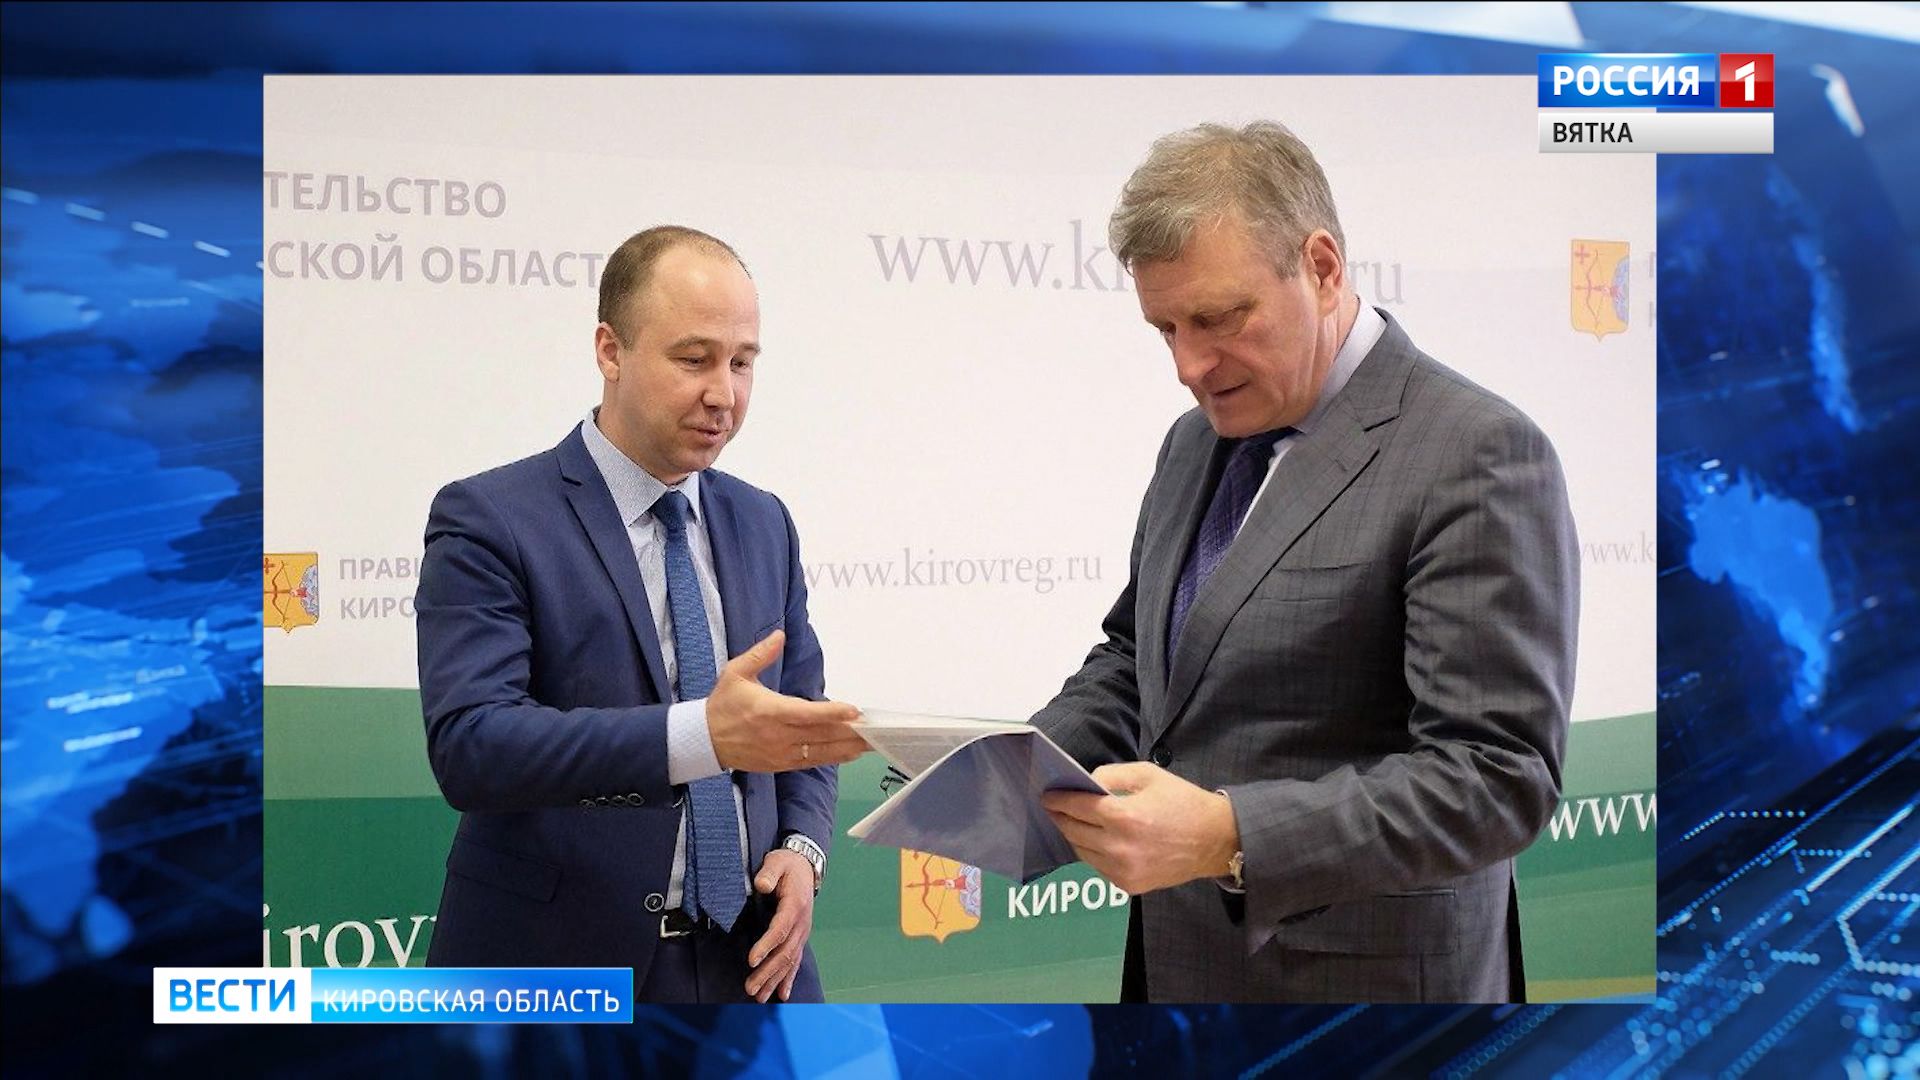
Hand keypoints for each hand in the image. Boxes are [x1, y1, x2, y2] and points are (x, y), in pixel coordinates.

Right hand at [707, 630, 865, 772]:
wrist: (703, 740)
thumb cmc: (722, 704)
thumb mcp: (736, 672)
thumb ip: (760, 654)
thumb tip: (779, 635)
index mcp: (768, 711)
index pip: (806, 714)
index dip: (832, 713)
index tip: (854, 710)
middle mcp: (778, 735)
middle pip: (821, 735)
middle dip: (850, 732)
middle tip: (877, 728)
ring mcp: (781, 753)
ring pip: (821, 752)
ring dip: (848, 747)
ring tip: (873, 742)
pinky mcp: (781, 765)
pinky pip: (812, 762)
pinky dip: (834, 757)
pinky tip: (852, 753)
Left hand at [744, 848, 815, 1001]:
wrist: (806, 867)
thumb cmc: (787, 865)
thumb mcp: (777, 861)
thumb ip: (769, 873)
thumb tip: (762, 884)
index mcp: (794, 905)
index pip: (779, 930)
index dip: (766, 946)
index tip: (751, 960)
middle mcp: (801, 923)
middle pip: (784, 952)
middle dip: (767, 972)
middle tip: (750, 987)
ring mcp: (802, 932)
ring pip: (790, 961)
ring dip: (774, 980)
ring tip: (759, 997)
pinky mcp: (799, 937)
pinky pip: (796, 961)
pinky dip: (789, 979)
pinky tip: (782, 994)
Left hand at [1041, 762, 1239, 894]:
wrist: (1214, 841)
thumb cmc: (1182, 802)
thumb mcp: (1148, 775)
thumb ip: (1112, 774)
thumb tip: (1086, 783)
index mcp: (1125, 816)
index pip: (1078, 807)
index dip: (1059, 799)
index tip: (1047, 795)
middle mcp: (1120, 847)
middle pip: (1073, 831)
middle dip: (1061, 817)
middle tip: (1054, 807)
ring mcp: (1123, 871)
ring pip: (1081, 851)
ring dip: (1073, 835)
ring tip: (1071, 822)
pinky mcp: (1128, 886)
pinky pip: (1098, 867)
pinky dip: (1092, 852)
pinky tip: (1093, 839)